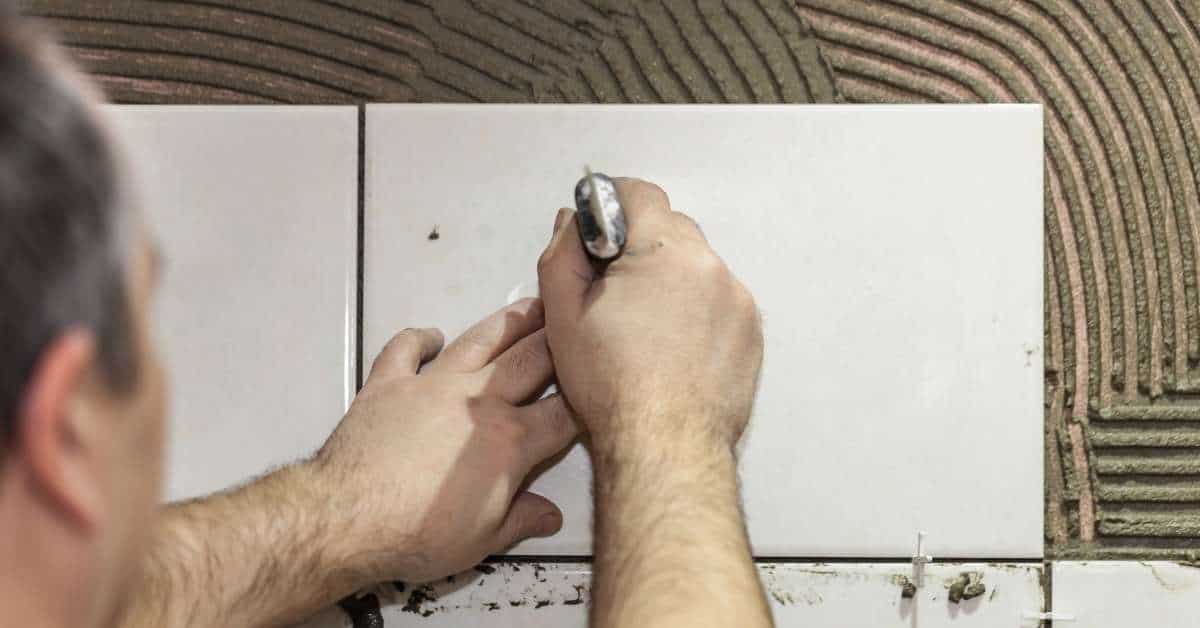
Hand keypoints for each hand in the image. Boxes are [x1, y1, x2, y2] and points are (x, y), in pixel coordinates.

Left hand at [313, 298, 578, 584]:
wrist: (347, 518)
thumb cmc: (416, 534)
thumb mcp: (483, 541)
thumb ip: (521, 520)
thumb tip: (549, 516)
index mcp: (511, 441)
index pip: (563, 414)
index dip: (586, 402)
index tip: (599, 390)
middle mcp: (479, 401)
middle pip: (532, 359)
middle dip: (561, 340)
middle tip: (578, 321)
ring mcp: (433, 385)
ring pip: (481, 340)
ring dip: (510, 321)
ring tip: (532, 306)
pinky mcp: (390, 383)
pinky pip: (407, 348)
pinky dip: (420, 338)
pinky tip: (431, 335)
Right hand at [537, 178, 761, 457]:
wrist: (665, 447)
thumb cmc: (613, 386)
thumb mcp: (563, 314)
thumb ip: (563, 254)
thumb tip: (573, 223)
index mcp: (665, 250)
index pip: (640, 194)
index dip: (611, 205)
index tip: (596, 233)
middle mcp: (710, 266)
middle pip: (671, 228)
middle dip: (640, 245)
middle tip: (612, 288)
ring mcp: (737, 300)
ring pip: (696, 267)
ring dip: (671, 279)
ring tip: (643, 326)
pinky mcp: (750, 332)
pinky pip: (719, 301)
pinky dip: (696, 310)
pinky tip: (671, 346)